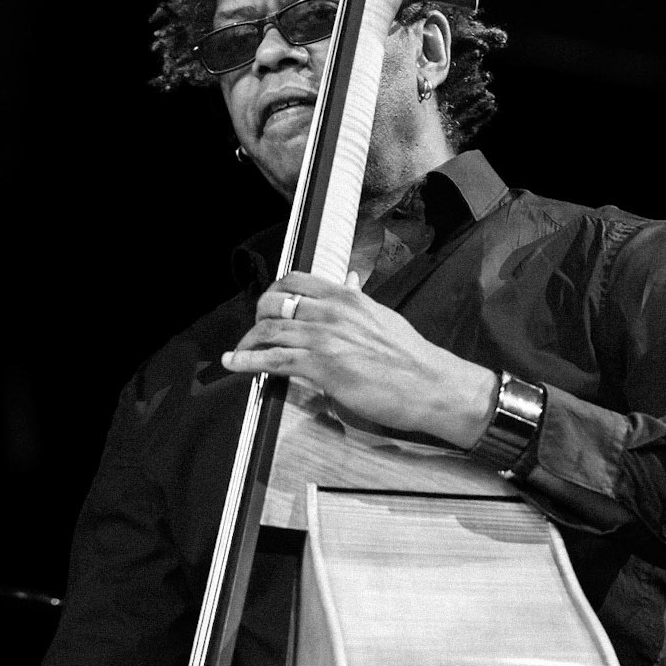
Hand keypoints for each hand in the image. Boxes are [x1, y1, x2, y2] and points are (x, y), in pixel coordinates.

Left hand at [222, 271, 498, 448]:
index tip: (267, 305)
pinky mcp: (321, 367)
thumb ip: (358, 300)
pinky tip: (232, 364)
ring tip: (239, 353)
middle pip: (274, 301)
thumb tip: (348, 281)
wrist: (432, 385)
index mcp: (348, 296)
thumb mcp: (382, 317)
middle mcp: (333, 311)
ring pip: (269, 329)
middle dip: (256, 316)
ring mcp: (325, 338)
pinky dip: (246, 361)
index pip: (295, 280)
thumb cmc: (411, 358)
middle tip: (255, 332)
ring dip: (248, 342)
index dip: (273, 291)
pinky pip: (272, 360)